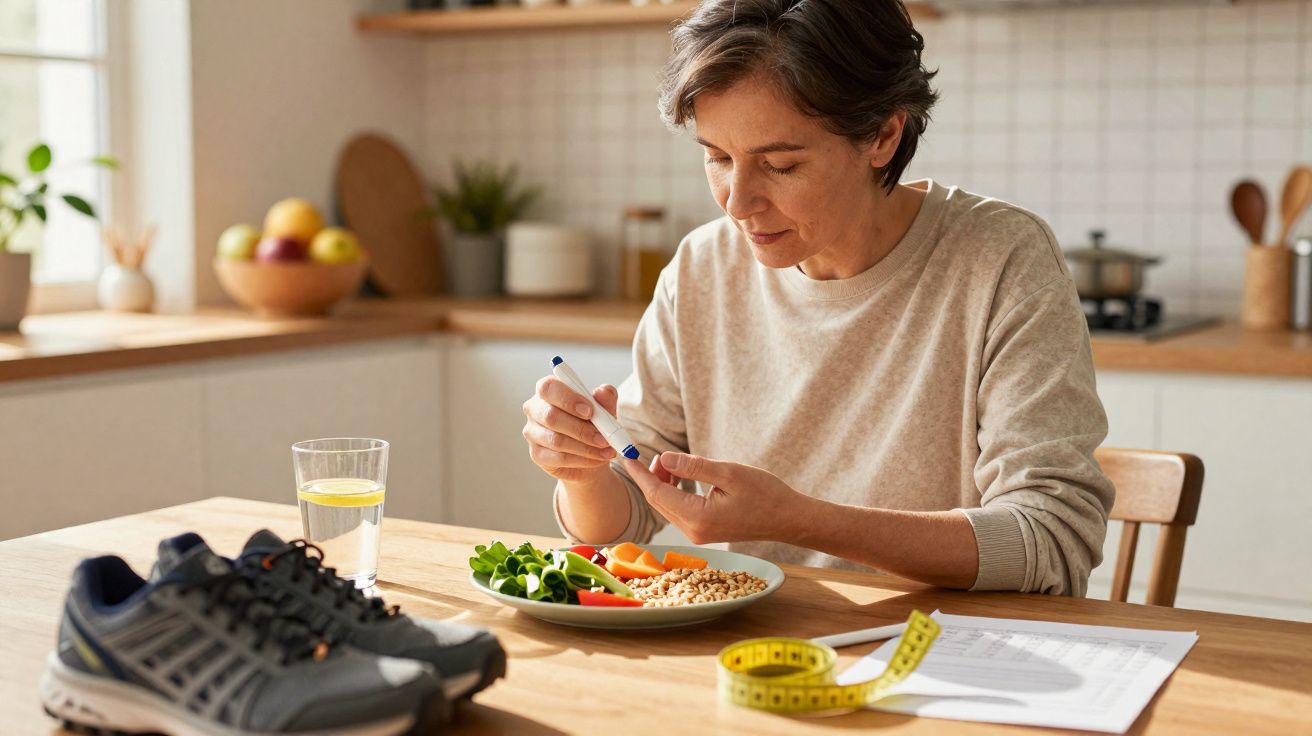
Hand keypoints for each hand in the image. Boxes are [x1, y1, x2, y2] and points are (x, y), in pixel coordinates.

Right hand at [522, 375, 618, 483]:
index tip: (590, 411)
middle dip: (581, 429)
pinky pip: (559, 458)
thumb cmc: (593, 424)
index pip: (548, 388)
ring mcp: (532, 433)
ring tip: (606, 450)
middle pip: (550, 416)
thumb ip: (605, 399)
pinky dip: (583, 459)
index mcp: (548, 390)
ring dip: (586, 447)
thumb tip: (602, 391)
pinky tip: (597, 459)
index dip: (568, 399)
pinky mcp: (537, 455)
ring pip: (556, 440)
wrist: (591, 453)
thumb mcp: (604, 409)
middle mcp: (535, 409)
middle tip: (603, 438)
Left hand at [623, 453, 814, 544]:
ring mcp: (698, 534)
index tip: (626, 457)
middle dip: (651, 477)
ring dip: (663, 484)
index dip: (640, 474)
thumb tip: (664, 458)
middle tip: (656, 455)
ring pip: (667, 507)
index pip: (657, 494)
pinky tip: (680, 478)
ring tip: (670, 463)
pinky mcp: (704, 531)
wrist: (788, 519)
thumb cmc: (766, 494)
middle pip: (658, 502)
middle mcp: (694, 531)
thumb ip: (694, 466)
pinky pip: (679, 510)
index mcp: (698, 518)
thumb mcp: (728, 473)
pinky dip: (673, 493)